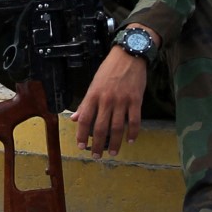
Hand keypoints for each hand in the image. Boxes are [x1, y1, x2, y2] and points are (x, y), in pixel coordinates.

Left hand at [71, 40, 151, 157]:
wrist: (129, 56)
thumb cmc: (109, 69)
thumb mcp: (93, 83)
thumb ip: (85, 103)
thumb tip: (75, 119)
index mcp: (93, 95)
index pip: (85, 119)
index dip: (81, 134)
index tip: (81, 146)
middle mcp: (106, 100)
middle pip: (100, 128)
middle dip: (97, 144)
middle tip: (96, 156)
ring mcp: (122, 101)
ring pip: (117, 128)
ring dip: (115, 143)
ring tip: (113, 153)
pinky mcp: (136, 101)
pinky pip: (135, 121)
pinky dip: (133, 133)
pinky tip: (130, 141)